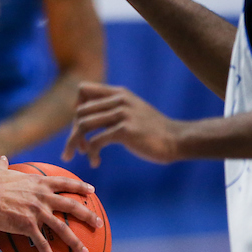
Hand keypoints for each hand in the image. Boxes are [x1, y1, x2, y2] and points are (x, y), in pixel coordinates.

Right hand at [0, 156, 101, 251]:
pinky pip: (42, 244)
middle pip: (72, 206)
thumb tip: (2, 158)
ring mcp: (37, 212)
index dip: (79, 186)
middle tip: (99, 223)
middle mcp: (43, 197)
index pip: (65, 183)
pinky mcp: (28, 226)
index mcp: (38, 183)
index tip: (92, 191)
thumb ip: (3, 164)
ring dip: (76, 242)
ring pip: (63, 228)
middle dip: (88, 215)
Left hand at [63, 82, 182, 167]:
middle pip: (79, 111)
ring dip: (75, 143)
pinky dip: (91, 153)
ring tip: (82, 155)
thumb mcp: (132, 110)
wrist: (177, 139)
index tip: (81, 126)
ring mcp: (122, 114)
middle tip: (79, 147)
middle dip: (74, 131)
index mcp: (119, 93)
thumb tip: (85, 117)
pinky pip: (95, 141)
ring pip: (83, 125)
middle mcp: (119, 100)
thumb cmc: (152, 130)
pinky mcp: (125, 131)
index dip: (76, 108)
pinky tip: (95, 162)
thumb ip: (112, 108)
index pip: (83, 90)